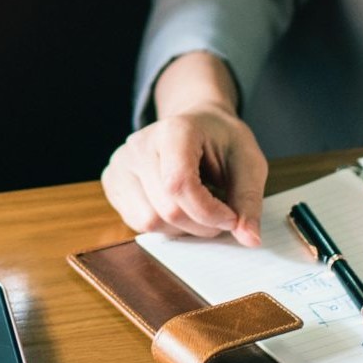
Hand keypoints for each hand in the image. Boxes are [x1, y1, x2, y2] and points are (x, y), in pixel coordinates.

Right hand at [100, 53, 268, 245]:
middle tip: (221, 215)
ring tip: (197, 209)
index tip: (231, 217)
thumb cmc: (222, 140)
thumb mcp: (248, 162)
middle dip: (201, 225)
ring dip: (181, 229)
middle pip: (166, 209)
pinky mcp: (112, 181)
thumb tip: (250, 239)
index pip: (179, 184)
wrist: (196, 123)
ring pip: (149, 221)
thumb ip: (248, 200)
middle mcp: (139, 145)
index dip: (208, 212)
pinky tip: (177, 207)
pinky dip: (163, 226)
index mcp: (173, 131)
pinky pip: (136, 222)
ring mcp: (120, 163)